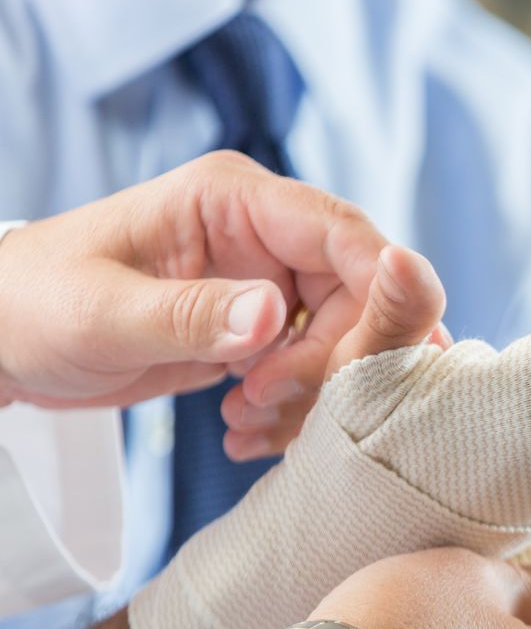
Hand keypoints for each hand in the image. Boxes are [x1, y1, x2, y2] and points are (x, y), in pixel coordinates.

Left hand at [0, 151, 444, 457]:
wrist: (4, 338)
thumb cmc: (32, 304)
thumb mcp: (100, 313)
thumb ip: (190, 314)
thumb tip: (275, 317)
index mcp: (235, 199)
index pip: (345, 235)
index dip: (387, 287)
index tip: (393, 350)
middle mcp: (267, 235)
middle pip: (362, 295)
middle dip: (337, 360)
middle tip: (270, 397)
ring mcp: (271, 283)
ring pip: (349, 340)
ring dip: (314, 393)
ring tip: (243, 417)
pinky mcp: (265, 330)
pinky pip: (319, 370)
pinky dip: (296, 409)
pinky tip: (244, 429)